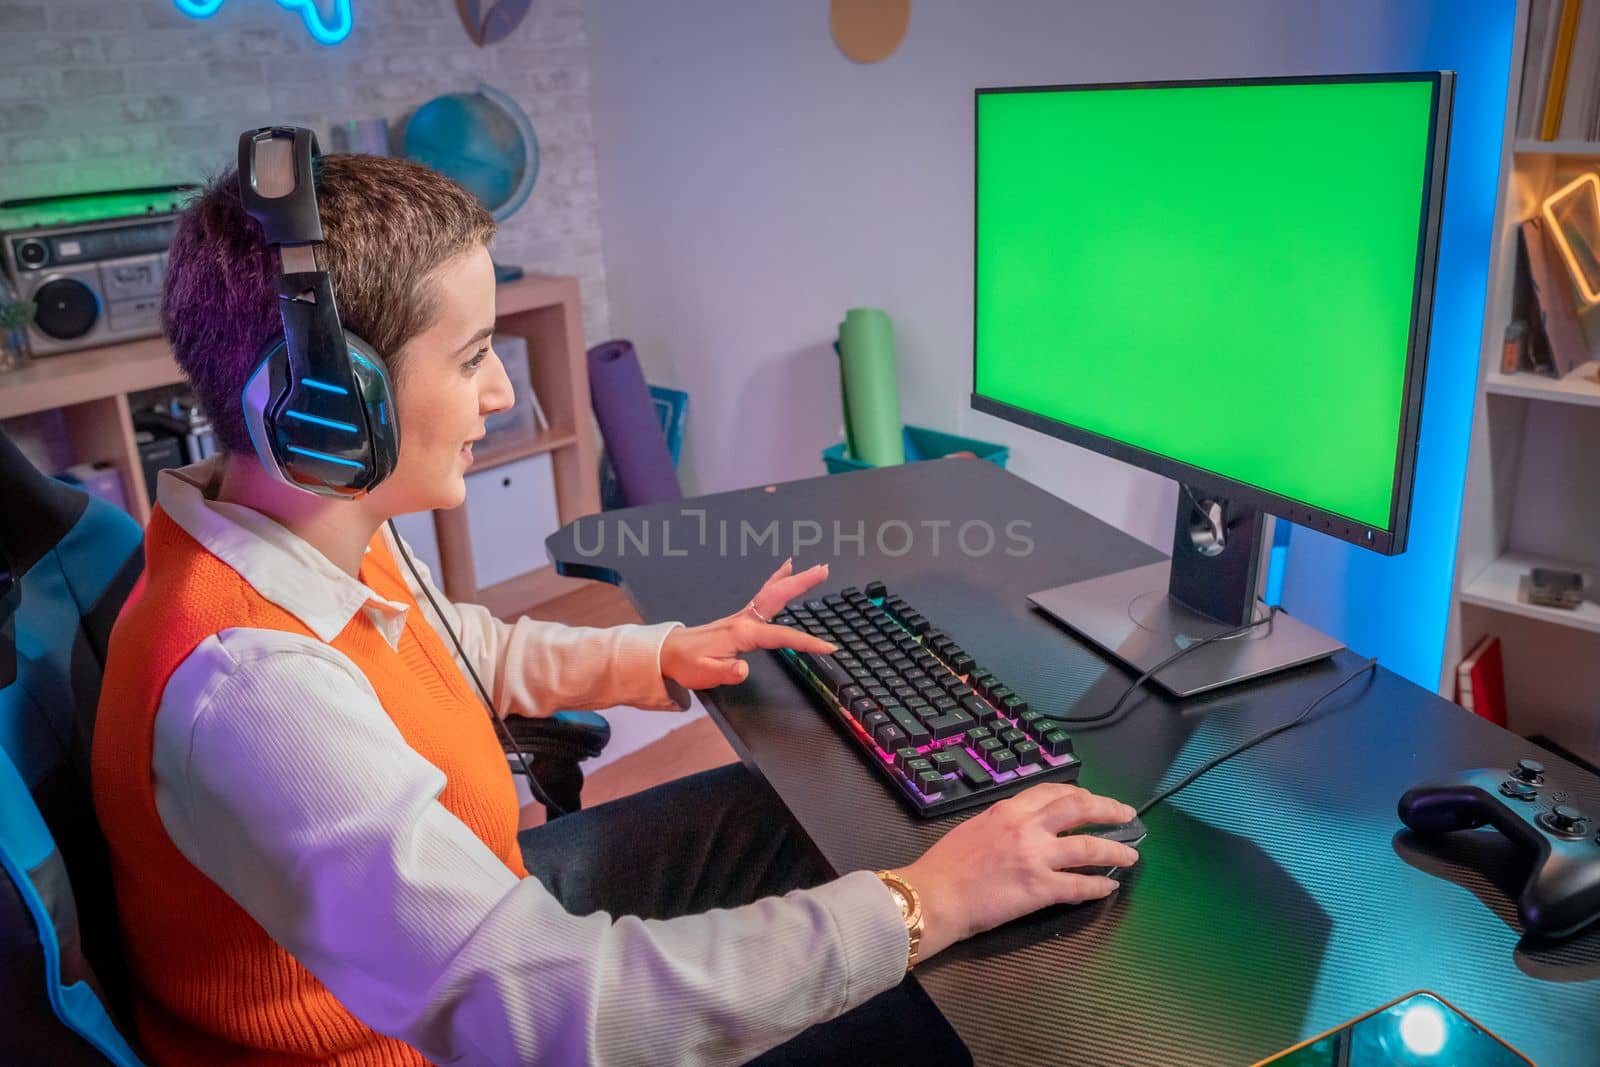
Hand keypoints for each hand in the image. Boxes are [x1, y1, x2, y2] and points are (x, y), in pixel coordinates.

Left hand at [659, 558, 838, 689]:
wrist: (668, 654)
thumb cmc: (687, 663)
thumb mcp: (706, 673)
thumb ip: (727, 671)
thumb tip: (743, 669)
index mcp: (742, 633)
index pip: (781, 636)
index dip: (806, 642)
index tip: (827, 647)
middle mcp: (745, 620)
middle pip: (778, 596)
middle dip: (802, 582)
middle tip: (823, 569)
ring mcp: (743, 616)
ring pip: (772, 592)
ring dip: (794, 579)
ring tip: (814, 568)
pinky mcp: (740, 618)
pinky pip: (764, 595)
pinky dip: (777, 581)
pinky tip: (784, 572)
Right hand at [894, 784, 1139, 960]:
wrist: (933, 896)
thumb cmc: (944, 867)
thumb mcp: (973, 829)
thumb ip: (1000, 825)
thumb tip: (1017, 829)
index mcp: (1007, 811)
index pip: (1050, 792)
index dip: (1077, 793)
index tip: (1089, 798)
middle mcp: (1026, 827)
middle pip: (1078, 808)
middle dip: (1107, 809)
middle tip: (1126, 814)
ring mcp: (1036, 857)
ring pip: (1088, 847)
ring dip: (1115, 850)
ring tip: (1131, 855)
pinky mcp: (1040, 888)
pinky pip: (1078, 885)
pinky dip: (1098, 886)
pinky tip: (1108, 888)